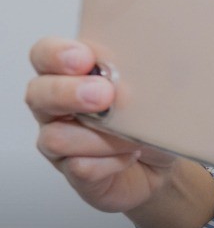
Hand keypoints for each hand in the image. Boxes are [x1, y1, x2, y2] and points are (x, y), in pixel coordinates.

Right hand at [26, 37, 183, 213]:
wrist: (163, 161)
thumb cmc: (151, 119)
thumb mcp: (153, 90)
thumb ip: (136, 78)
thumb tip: (127, 83)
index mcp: (71, 76)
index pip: (45, 55)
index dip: (55, 55)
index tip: (84, 59)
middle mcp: (57, 107)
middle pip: (38, 94)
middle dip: (68, 93)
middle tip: (104, 95)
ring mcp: (60, 141)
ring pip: (58, 137)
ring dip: (102, 137)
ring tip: (133, 138)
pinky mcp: (73, 172)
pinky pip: (80, 167)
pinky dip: (111, 162)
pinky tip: (129, 156)